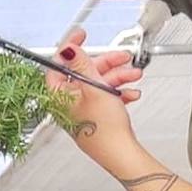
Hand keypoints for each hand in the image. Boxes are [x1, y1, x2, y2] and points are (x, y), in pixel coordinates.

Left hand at [45, 29, 144, 167]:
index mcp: (59, 97)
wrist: (120, 154)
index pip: (58, 66)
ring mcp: (82, 111)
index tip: (81, 36)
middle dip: (105, 64)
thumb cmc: (104, 129)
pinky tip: (131, 93)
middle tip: (120, 57)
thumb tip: (67, 49)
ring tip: (133, 75)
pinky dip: (119, 93)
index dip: (70, 49)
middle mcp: (68, 104)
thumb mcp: (93, 88)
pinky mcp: (96, 117)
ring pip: (98, 84)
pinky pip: (105, 98)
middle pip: (83, 73)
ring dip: (117, 77)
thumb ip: (81, 65)